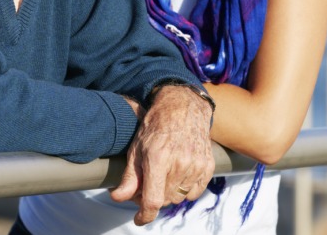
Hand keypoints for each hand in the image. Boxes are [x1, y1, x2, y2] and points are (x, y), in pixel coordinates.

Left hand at [110, 85, 214, 224]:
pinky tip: (178, 175)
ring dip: (169, 193)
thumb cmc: (156, 126)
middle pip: (165, 200)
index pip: (153, 200)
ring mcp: (196, 165)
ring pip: (179, 197)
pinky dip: (185, 190)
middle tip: (148, 184)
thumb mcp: (137, 148)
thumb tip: (118, 198)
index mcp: (159, 158)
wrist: (183, 107)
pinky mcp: (207, 165)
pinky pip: (194, 192)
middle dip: (154, 198)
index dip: (145, 215)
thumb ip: (129, 177)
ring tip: (163, 176)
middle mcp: (180, 163)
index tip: (139, 218)